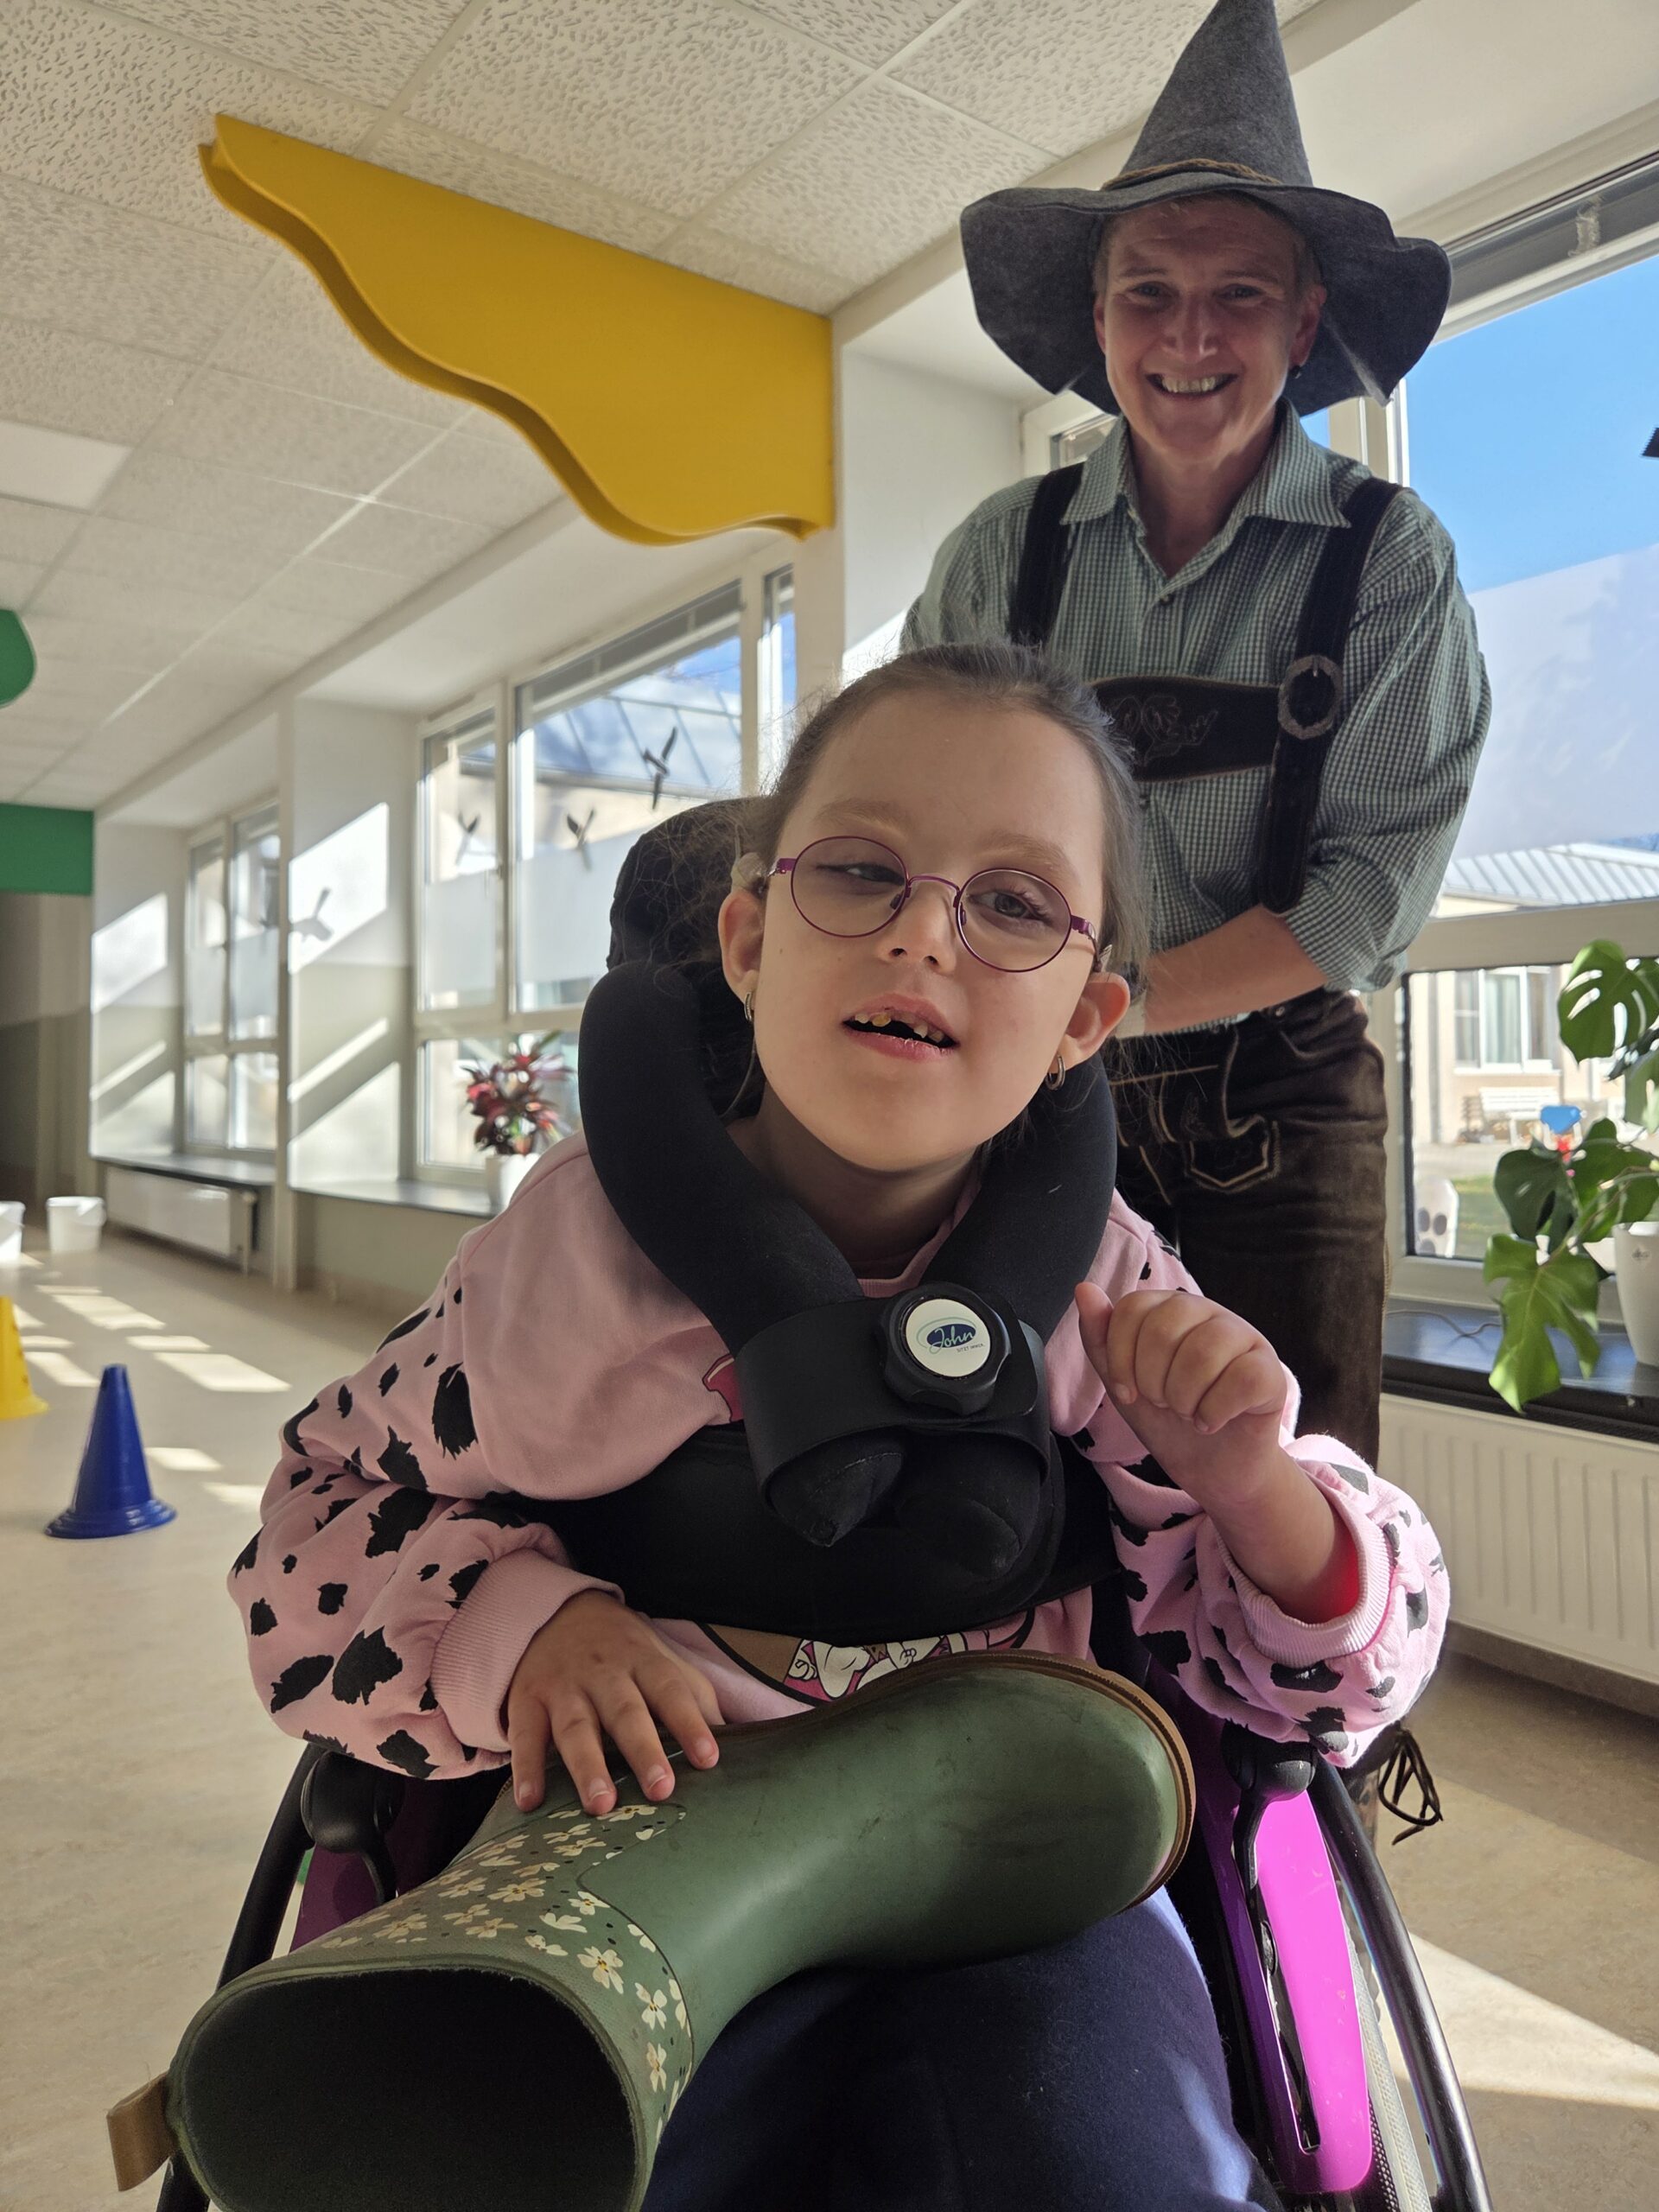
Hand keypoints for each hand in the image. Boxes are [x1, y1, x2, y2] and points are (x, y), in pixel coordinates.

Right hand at [505, 1590, 722, 1815]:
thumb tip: (741, 1736)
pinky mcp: (526, 1699)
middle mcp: (603, 1673)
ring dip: (587, 1766)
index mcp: (643, 1661)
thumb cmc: (621, 1650)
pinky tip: (530, 1801)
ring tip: (601, 1804)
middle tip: (661, 1788)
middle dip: (643, 1749)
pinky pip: (524, 1734)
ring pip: (575, 1727)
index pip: (671, 1690)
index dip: (690, 1723)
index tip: (709, 1758)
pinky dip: (525, 1768)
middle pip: (625, 1712)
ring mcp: (562, 1686)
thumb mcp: (660, 1659)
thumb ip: (695, 1696)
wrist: (554, 1611)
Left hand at [1075, 1282, 1287, 1505]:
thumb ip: (1100, 1338)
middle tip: (1165, 1403)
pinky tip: (1212, 1422)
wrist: (1210, 1468)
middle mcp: (1211, 1314)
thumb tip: (1084, 1289)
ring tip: (1189, 1412)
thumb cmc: (1168, 1419)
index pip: (1134, 1307)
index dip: (1120, 1357)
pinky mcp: (1271, 1372)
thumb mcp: (1123, 1383)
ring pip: (1204, 1352)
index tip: (1127, 1391)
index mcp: (1172, 1308)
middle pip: (1165, 1328)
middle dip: (1152, 1381)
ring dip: (1184, 1399)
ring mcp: (1246, 1339)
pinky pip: (1241, 1380)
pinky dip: (1215, 1412)